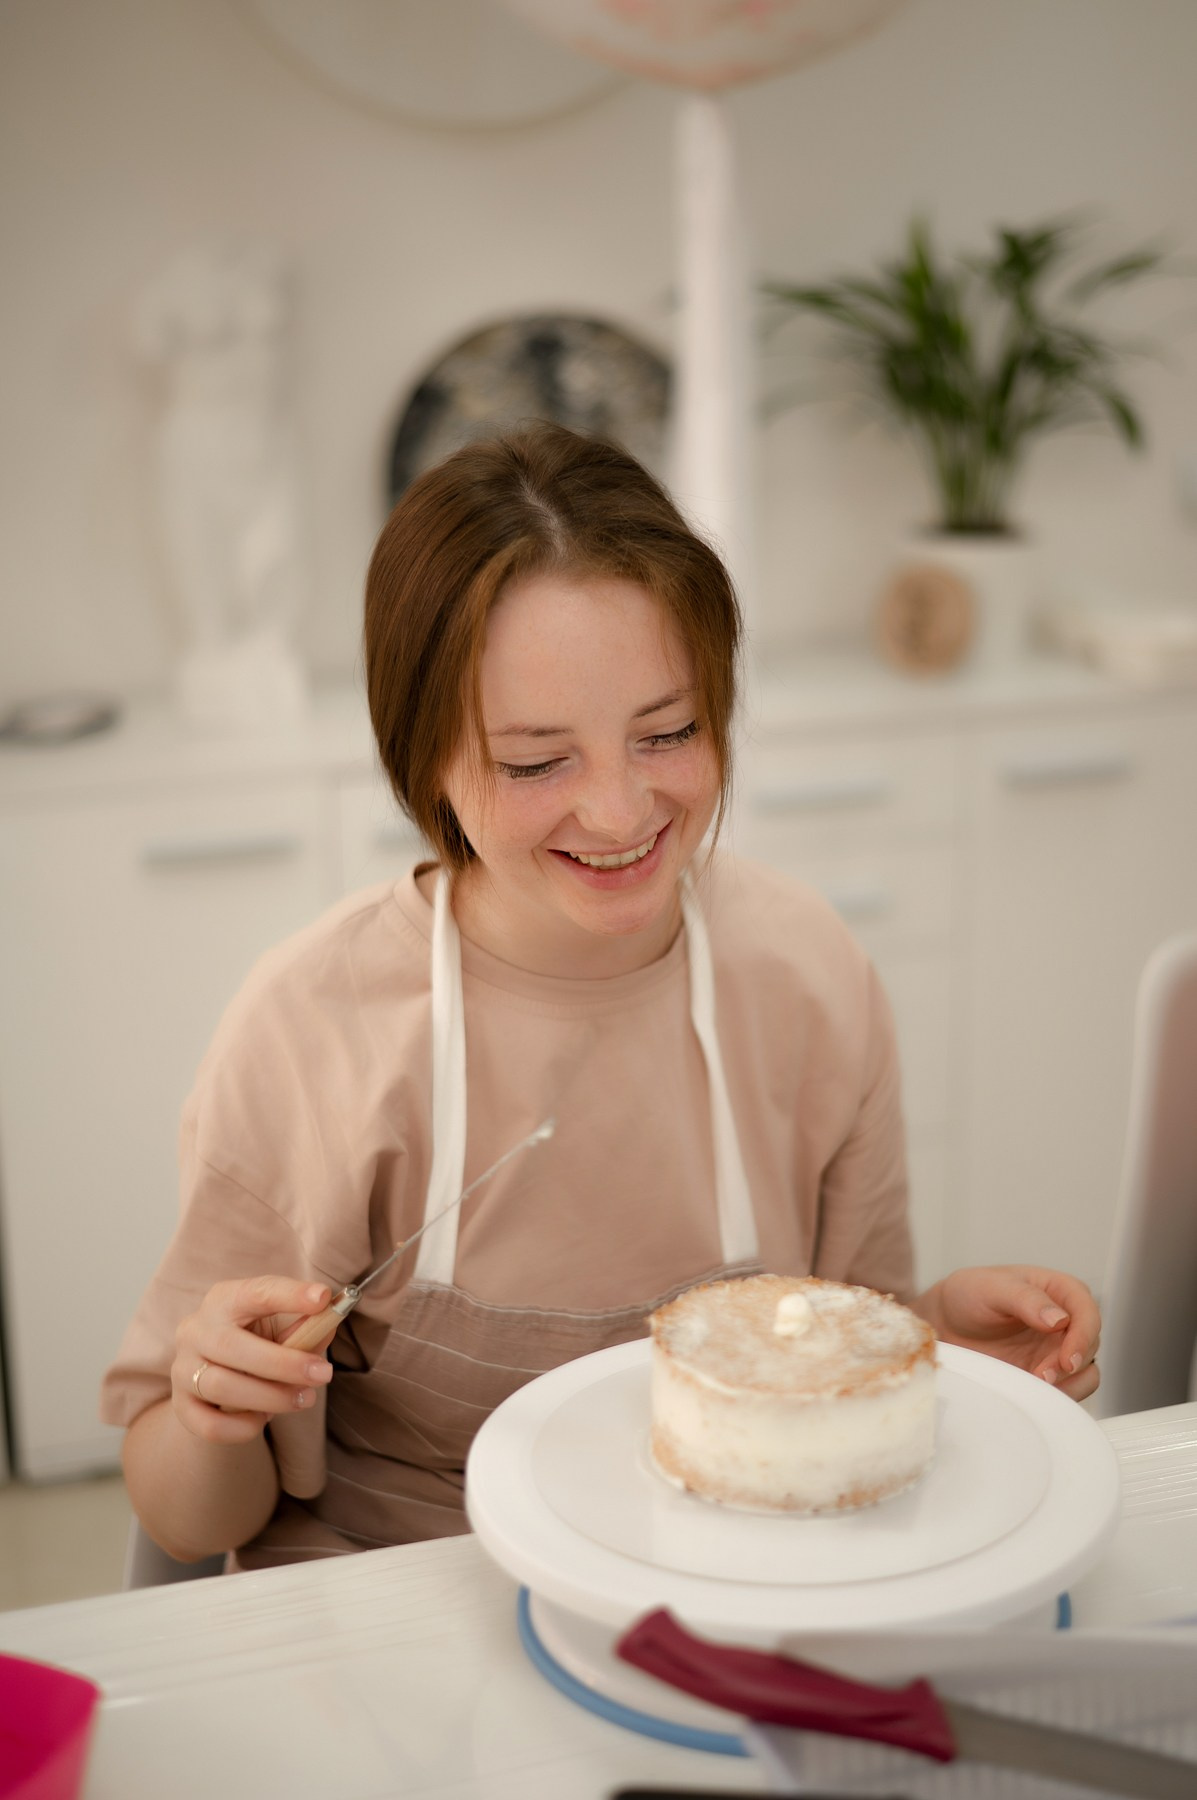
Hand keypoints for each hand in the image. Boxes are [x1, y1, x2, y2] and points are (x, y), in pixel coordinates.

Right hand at [171, 1276, 336, 1444]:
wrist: (215, 1373)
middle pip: (232, 1345)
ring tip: (304, 1399)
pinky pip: (210, 1425)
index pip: (255, 1292)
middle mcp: (196, 1329)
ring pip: (221, 1386)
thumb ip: (304, 1326)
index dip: (289, 1295)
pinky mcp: (181, 1406)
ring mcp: (182, 1368)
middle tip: (323, 1373)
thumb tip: (329, 1322)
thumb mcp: (279, 1327)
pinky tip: (264, 1419)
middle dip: (283, 1363)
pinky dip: (242, 1427)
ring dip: (270, 1397)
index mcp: (224, 1299)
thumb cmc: (255, 1342)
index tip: (322, 1298)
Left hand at [919, 1265, 1100, 1401]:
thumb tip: (1059, 1319)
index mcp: (1059, 1290)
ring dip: (1068, 1384)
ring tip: (1037, 1385)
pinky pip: (1068, 1389)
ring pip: (1086, 1372)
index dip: (1084, 1336)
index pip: (1088, 1311)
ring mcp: (1058, 1349)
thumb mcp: (991, 1288)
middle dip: (1070, 1364)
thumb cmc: (970, 1295)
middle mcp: (1066, 1320)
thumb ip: (1026, 1299)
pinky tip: (1035, 1393)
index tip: (1068, 1359)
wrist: (946, 1323)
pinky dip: (1058, 1395)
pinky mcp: (1048, 1373)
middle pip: (1090, 1345)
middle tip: (1043, 1375)